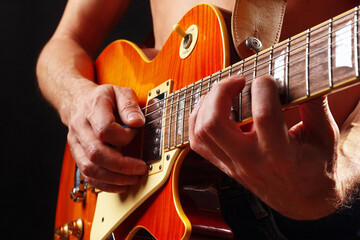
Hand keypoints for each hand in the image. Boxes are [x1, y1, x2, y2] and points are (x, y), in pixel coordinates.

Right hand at [67, 84, 147, 191]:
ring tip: (133, 179)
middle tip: (140, 168)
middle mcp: (80, 128)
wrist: (78, 101)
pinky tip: (120, 184)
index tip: (135, 133)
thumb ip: (129, 105)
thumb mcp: (120, 92)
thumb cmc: (103, 99)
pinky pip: (88, 175)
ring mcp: (76, 143)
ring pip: (89, 168)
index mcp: (92, 109)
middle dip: (121, 166)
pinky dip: (105, 184)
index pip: (105, 129)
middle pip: (96, 153)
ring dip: (114, 178)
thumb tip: (137, 123)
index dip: (124, 136)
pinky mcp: (78, 155)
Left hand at [189, 75, 339, 219]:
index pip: (263, 116)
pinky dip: (197, 121)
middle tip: (238, 81)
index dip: (262, 88)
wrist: (304, 201)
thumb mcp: (325, 135)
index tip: (268, 79)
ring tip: (223, 91)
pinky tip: (210, 108)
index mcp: (281, 155)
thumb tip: (302, 75)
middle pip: (215, 124)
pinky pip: (198, 143)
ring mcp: (233, 166)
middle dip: (220, 92)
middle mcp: (251, 162)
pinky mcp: (225, 166)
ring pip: (201, 133)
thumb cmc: (317, 167)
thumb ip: (314, 104)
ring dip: (205, 105)